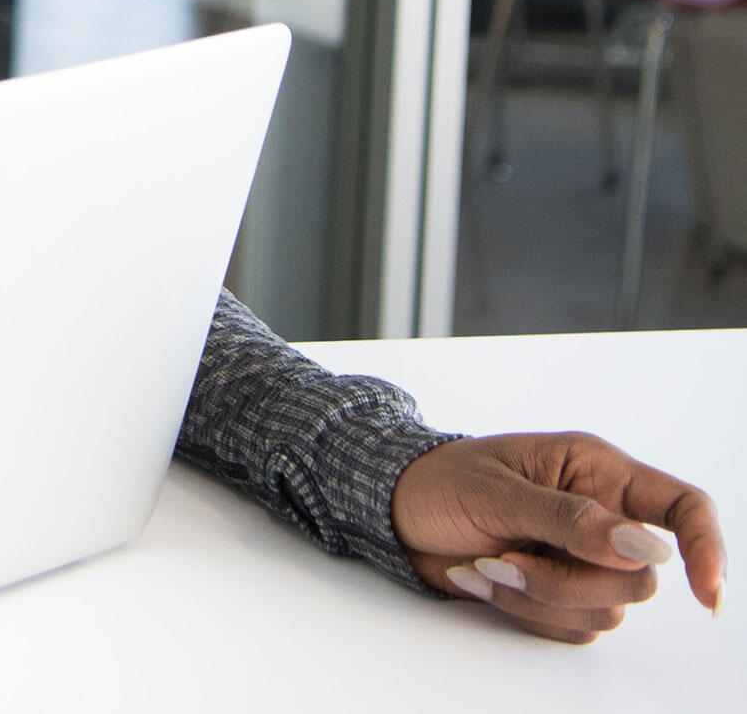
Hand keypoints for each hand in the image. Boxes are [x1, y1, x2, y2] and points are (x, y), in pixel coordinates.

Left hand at [392, 433, 726, 641]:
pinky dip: (523, 611)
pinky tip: (481, 578)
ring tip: (484, 563)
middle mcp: (600, 518)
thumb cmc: (439, 481)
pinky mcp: (557, 593)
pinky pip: (570, 627)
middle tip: (503, 556)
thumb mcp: (497, 491)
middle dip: (570, 581)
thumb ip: (570, 519)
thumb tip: (643, 546)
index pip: (681, 507)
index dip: (706, 548)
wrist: (392, 511)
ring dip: (537, 596)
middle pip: (640, 578)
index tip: (707, 594)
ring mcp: (581, 560)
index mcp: (595, 471)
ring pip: (605, 610)